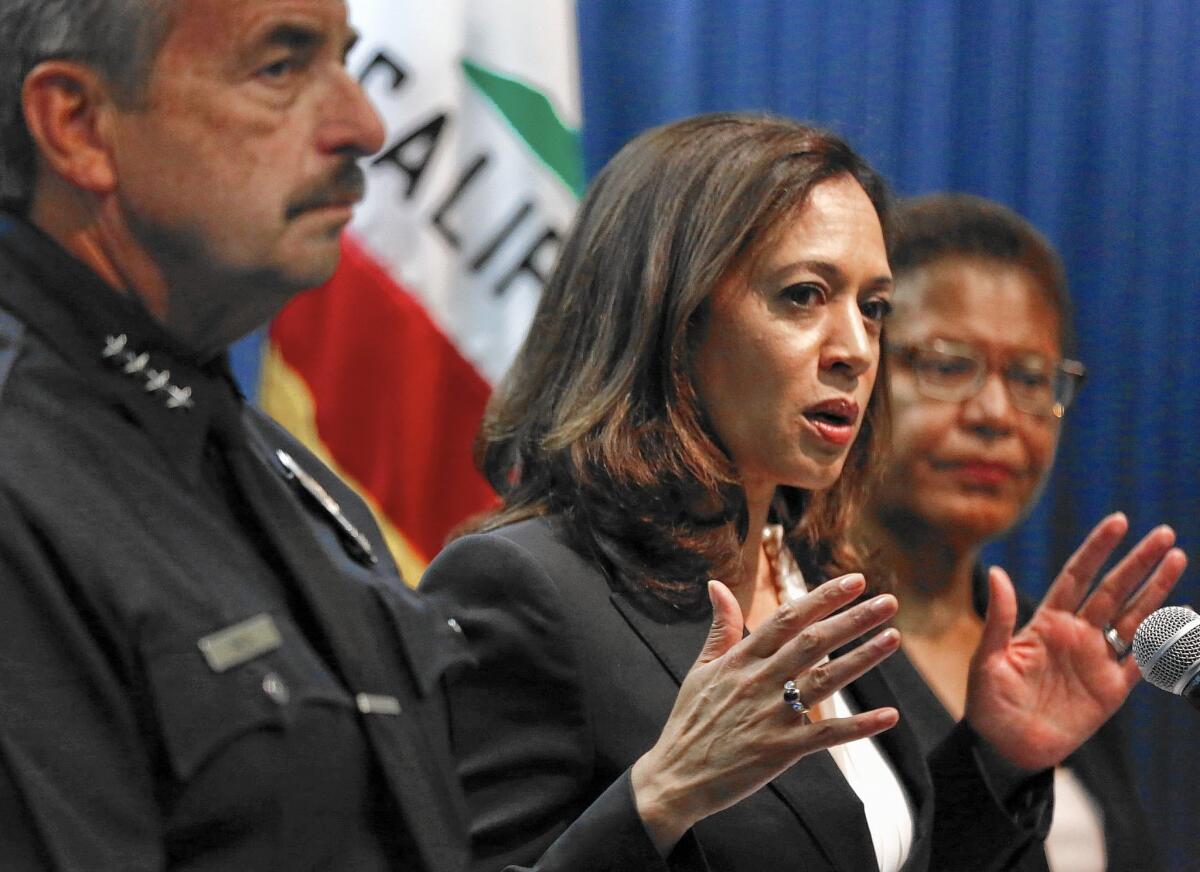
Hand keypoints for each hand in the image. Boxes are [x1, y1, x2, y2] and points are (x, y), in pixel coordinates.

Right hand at [631, 575, 900, 854]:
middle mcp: (758, 681)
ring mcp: (771, 716)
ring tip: (893, 638)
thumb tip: (717, 584)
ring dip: (863, 658)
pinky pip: (827, 735)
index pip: (787, 618)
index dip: (822, 598)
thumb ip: (720, 627)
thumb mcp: (701, 668)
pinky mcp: (781, 749)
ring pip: (825, 680)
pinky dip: (859, 726)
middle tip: (889, 602)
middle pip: (813, 643)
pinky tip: (889, 716)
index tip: (854, 581)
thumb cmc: (690, 721)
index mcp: (740, 659)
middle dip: (853, 619)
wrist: (676, 777)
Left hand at [965, 512, 1187, 770]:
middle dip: (1138, 562)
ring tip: (1177, 559)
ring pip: (1134, 616)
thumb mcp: (989, 658)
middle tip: (1164, 533)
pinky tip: (1182, 614)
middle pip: (1113, 590)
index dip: (1097, 549)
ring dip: (1156, 590)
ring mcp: (1097, 659)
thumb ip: (1000, 618)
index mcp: (1046, 622)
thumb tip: (996, 572)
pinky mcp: (1112, 689)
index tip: (1118, 521)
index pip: (1077, 576)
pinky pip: (1143, 660)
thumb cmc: (988, 703)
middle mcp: (1076, 634)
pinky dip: (1164, 640)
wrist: (1006, 749)